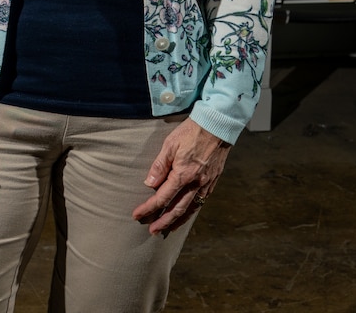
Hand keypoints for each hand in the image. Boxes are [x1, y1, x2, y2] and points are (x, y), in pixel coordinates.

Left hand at [131, 119, 230, 235]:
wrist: (218, 125)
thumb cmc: (192, 132)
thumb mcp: (170, 144)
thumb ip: (159, 165)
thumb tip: (149, 183)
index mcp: (183, 175)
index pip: (162, 198)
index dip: (149, 208)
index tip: (137, 214)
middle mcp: (196, 184)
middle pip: (177, 209)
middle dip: (163, 221)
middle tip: (152, 230)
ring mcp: (206, 184)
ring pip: (191, 209)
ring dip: (178, 220)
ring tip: (168, 228)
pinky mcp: (213, 181)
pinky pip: (201, 202)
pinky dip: (192, 211)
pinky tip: (186, 213)